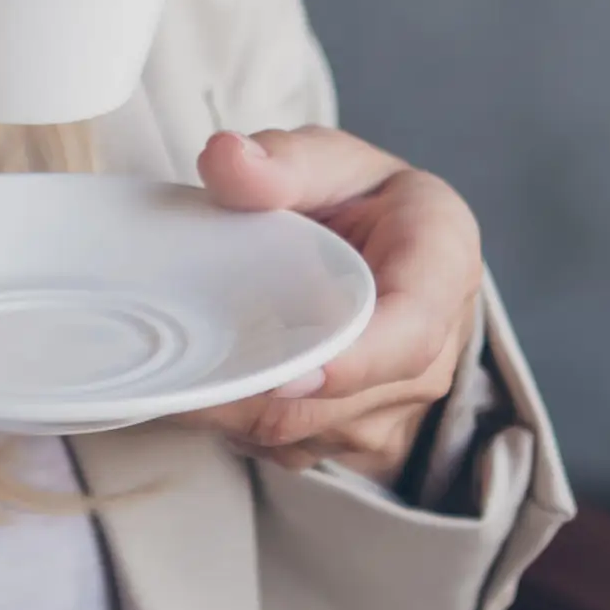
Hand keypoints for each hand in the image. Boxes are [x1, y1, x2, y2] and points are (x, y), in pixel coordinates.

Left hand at [183, 125, 482, 483]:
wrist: (391, 248)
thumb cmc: (362, 201)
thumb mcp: (331, 160)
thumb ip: (284, 160)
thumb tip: (227, 159)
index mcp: (442, 266)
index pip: (410, 333)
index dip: (352, 362)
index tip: (285, 374)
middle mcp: (435, 354)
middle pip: (338, 401)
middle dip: (249, 393)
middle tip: (167, 370)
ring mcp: (400, 408)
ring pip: (305, 433)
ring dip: (235, 413)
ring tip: (177, 366)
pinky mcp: (364, 442)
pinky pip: (292, 450)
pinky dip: (241, 425)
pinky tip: (214, 380)